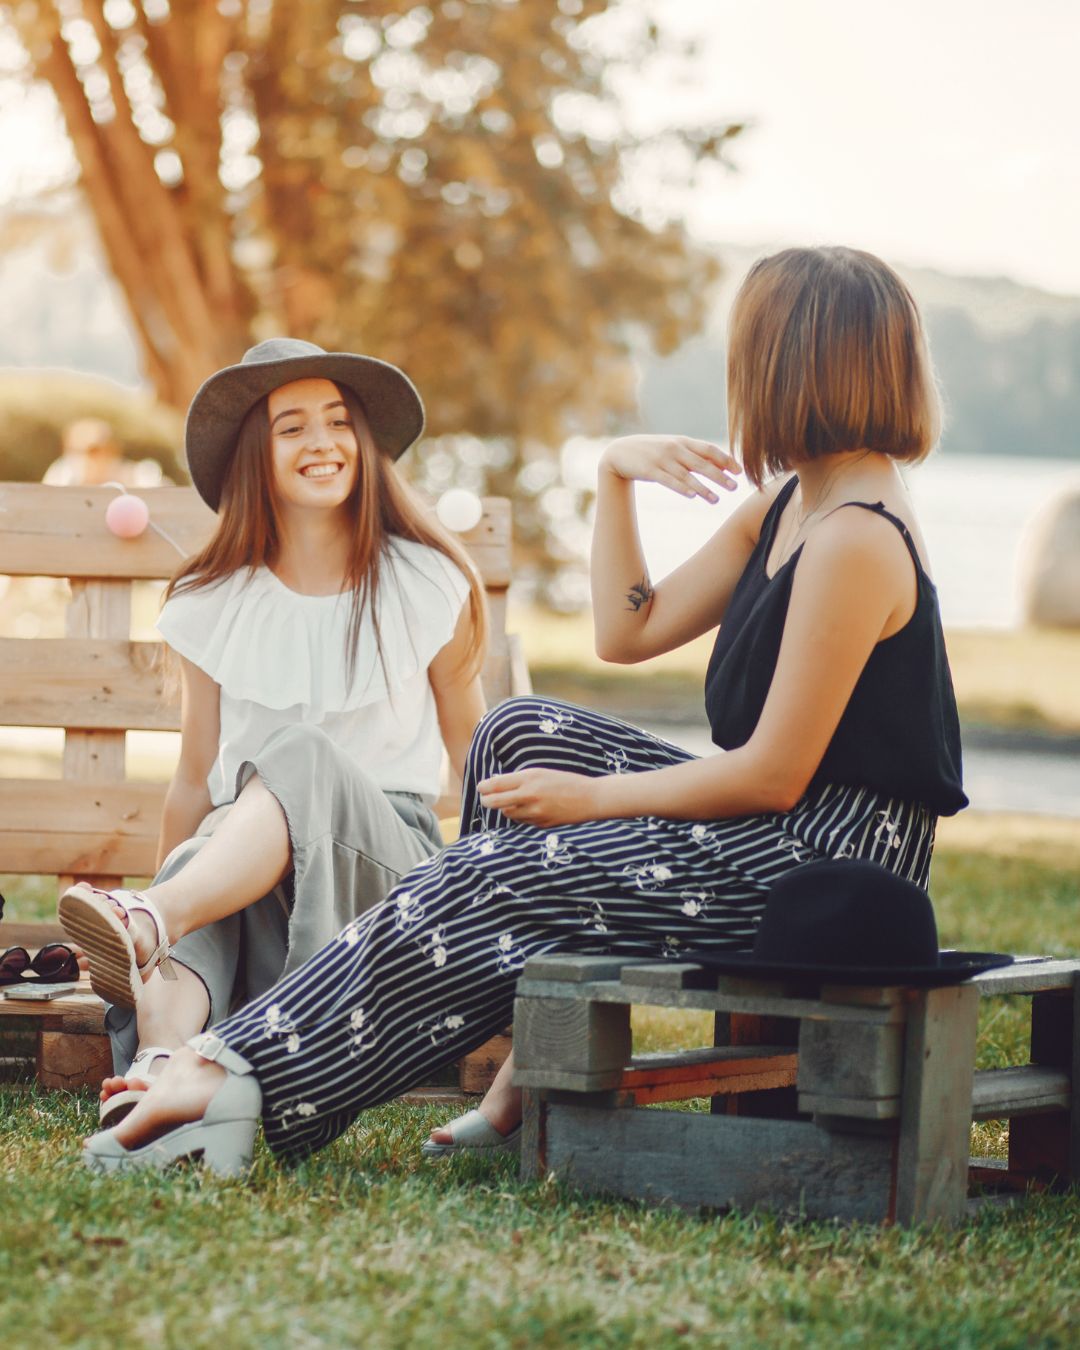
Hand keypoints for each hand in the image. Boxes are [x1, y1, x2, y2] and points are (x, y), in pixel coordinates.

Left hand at [478, 768, 605, 827]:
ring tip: (511, 802)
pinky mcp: (541, 824)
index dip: (484, 787)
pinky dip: (520, 816)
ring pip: (507, 813)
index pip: (496, 784)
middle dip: (487, 801)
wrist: (590, 798)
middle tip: (486, 799)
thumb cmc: (565, 781)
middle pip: (495, 802)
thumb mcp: (542, 773)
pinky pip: (522, 821)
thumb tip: (497, 783)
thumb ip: (520, 779)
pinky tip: (530, 809)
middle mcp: (529, 796)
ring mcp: (535, 812)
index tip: (481, 787)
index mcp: (529, 779)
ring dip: (505, 808)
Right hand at [600, 434, 740, 503]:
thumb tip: (720, 464)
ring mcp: (662, 459)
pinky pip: (669, 481)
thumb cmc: (651, 451)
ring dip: (703, 488)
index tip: (739, 472)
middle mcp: (674, 449)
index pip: (709, 449)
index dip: (725, 460)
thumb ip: (694, 454)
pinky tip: (692, 496)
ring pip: (687, 475)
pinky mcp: (650, 471)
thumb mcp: (673, 447)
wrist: (620, 452)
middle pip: (702, 463)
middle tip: (734, 488)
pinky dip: (681, 488)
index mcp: (682, 441)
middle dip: (720, 476)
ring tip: (716, 500)